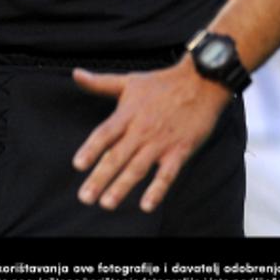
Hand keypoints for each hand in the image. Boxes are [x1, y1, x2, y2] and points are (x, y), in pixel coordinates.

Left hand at [72, 59, 231, 212]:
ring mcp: (161, 142)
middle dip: (100, 178)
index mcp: (128, 114)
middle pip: (117, 156)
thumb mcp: (129, 80)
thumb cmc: (164, 82)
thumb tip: (76, 74)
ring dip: (122, 187)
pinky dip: (157, 189)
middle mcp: (142, 130)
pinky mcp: (180, 150)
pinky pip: (167, 174)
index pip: (105, 134)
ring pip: (138, 167)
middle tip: (85, 197)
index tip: (78, 165)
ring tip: (107, 203)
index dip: (91, 149)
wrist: (203, 80)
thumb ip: (100, 83)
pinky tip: (147, 205)